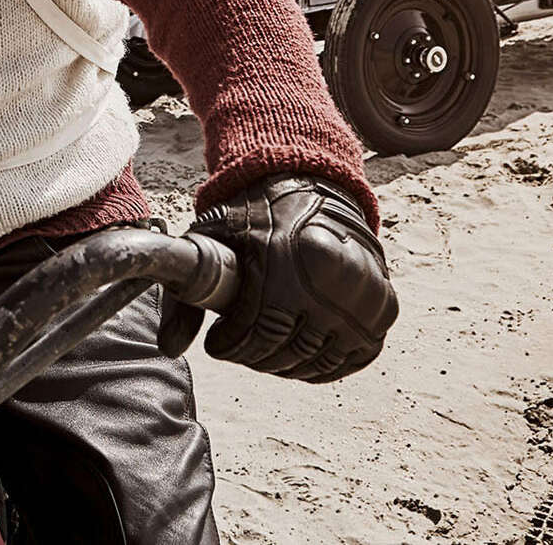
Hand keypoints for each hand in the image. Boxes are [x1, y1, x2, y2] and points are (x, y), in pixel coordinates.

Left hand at [159, 174, 396, 381]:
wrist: (314, 188)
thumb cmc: (256, 215)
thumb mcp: (213, 238)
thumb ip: (186, 294)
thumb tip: (169, 347)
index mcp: (290, 260)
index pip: (260, 333)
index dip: (232, 347)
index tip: (218, 343)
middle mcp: (334, 280)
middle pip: (288, 352)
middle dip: (255, 357)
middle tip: (241, 347)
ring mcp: (365, 296)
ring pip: (319, 361)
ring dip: (287, 364)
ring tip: (267, 348)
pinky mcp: (384, 307)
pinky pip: (352, 357)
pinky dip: (325, 364)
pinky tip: (300, 352)